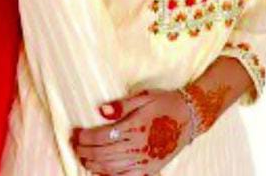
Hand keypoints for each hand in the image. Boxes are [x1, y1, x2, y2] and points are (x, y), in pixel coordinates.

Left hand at [69, 88, 191, 175]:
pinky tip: (101, 172)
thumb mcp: (145, 97)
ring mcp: (144, 161)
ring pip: (111, 168)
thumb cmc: (165, 102)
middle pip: (103, 153)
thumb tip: (101, 111)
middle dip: (85, 150)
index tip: (77, 134)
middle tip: (75, 145)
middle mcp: (138, 146)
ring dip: (94, 164)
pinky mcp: (150, 169)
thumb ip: (122, 105)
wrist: (190, 116)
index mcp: (135, 127)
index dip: (86, 137)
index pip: (102, 136)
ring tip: (84, 158)